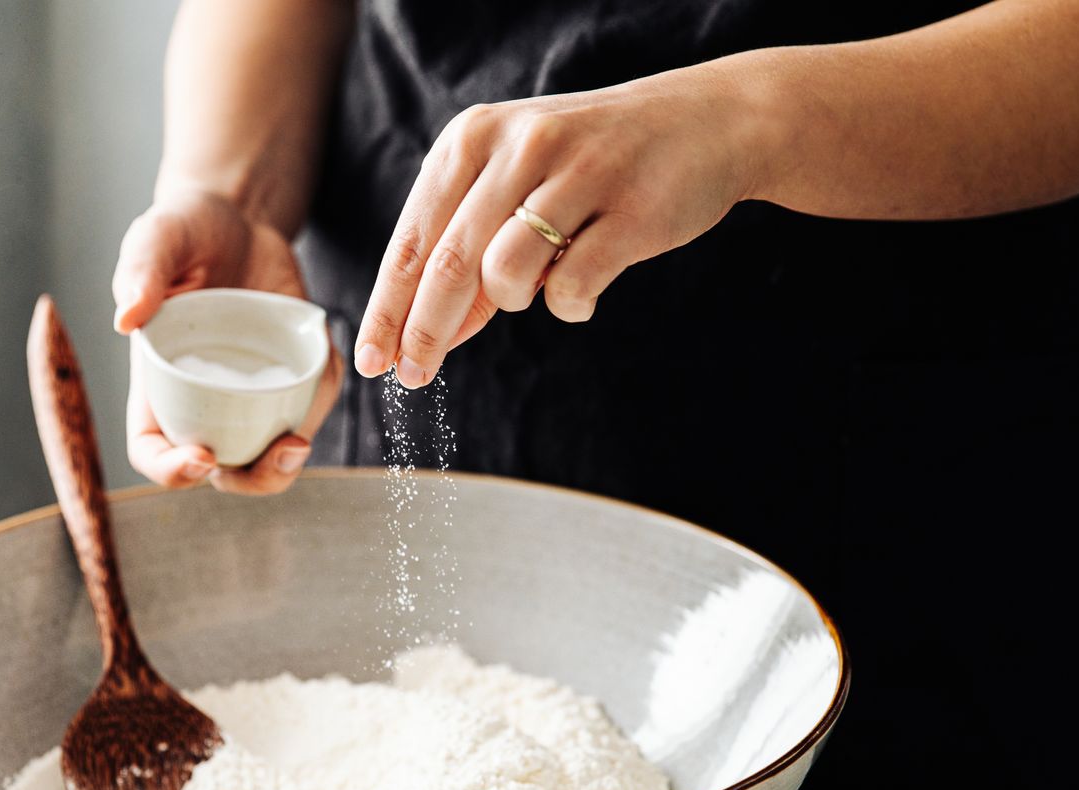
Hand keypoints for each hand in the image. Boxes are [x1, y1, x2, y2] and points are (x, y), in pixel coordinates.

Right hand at [112, 185, 343, 493]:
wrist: (237, 218)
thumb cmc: (184, 231)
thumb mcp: (157, 239)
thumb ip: (141, 272)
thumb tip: (126, 319)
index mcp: (158, 383)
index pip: (153, 450)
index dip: (171, 471)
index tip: (202, 457)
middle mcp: (202, 400)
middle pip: (221, 472)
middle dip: (252, 479)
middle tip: (281, 452)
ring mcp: (249, 394)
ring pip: (269, 452)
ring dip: (289, 460)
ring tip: (300, 437)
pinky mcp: (290, 375)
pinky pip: (308, 404)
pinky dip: (321, 398)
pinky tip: (327, 366)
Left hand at [354, 64, 763, 387]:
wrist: (705, 123)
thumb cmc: (593, 164)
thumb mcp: (515, 185)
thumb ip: (469, 250)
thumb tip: (425, 337)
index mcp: (473, 137)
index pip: (412, 240)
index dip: (387, 309)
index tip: (372, 361)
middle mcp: (518, 146)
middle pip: (448, 266)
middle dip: (423, 332)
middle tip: (413, 376)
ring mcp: (577, 174)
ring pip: (505, 275)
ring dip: (513, 301)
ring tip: (539, 284)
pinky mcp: (629, 210)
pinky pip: (571, 288)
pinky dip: (569, 305)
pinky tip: (583, 288)